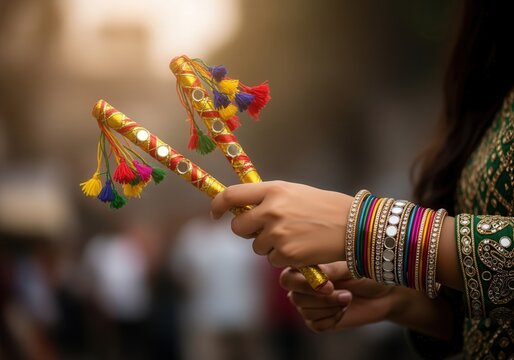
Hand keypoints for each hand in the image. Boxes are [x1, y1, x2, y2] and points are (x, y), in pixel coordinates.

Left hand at [211, 181, 353, 266]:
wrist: (353, 226)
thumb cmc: (323, 207)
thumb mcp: (294, 192)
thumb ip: (267, 199)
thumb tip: (243, 210)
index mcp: (273, 190)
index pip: (232, 195)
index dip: (217, 205)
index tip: (215, 213)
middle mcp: (271, 210)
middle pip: (238, 227)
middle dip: (247, 231)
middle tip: (266, 230)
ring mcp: (277, 234)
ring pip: (256, 246)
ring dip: (270, 246)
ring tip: (295, 236)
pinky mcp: (286, 254)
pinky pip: (272, 260)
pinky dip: (284, 258)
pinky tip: (301, 248)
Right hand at [280, 262, 400, 331]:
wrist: (383, 292)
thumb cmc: (365, 271)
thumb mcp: (350, 266)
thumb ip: (332, 270)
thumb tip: (317, 277)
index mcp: (306, 266)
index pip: (288, 277)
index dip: (305, 284)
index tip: (330, 285)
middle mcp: (303, 284)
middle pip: (294, 296)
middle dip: (319, 298)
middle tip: (343, 294)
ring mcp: (309, 303)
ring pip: (306, 311)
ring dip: (331, 307)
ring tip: (348, 298)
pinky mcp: (317, 319)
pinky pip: (315, 325)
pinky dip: (332, 319)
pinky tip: (344, 309)